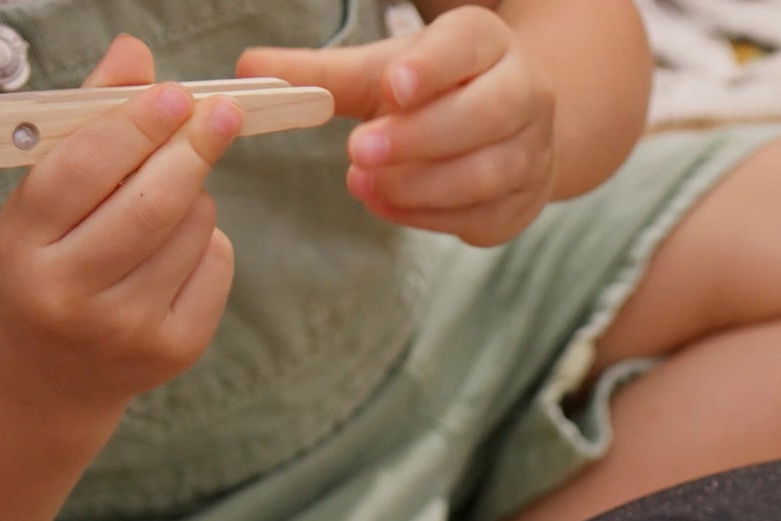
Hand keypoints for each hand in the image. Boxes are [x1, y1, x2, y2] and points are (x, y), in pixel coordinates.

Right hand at [0, 36, 240, 411]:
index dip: (136, 123)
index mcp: (25, 247)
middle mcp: (74, 295)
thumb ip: (87, 124)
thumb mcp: (39, 201)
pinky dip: (209, 239)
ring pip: (193, 230)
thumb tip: (136, 54)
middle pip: (152, 202)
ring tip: (172, 194)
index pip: (86, 169)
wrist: (45, 378)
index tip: (175, 93)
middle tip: (219, 113)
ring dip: (196, 194)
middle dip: (191, 147)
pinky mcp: (175, 350)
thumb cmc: (42, 267)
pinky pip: (216, 265)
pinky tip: (181, 245)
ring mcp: (128, 330)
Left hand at [241, 8, 556, 246]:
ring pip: (488, 173)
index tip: (390, 88)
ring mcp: (532, 153)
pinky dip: (428, 216)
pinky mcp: (523, 204)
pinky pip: (480, 216)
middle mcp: (524, 94)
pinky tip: (386, 204)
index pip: (468, 46)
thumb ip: (324, 72)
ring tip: (363, 184)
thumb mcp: (386, 70)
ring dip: (421, 185)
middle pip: (484, 115)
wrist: (506, 129)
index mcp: (487, 45)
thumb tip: (248, 68)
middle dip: (419, 138)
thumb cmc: (437, 92)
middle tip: (359, 151)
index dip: (432, 68)